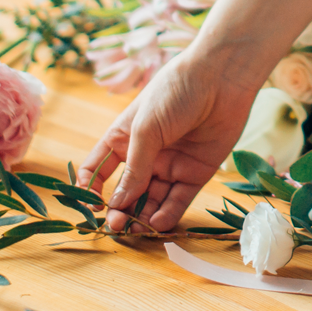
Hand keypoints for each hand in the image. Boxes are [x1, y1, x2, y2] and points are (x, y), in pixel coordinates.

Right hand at [78, 51, 261, 231]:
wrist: (221, 79)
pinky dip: (168, 214)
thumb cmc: (175, 92)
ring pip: (152, 200)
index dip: (91, 190)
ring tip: (135, 231)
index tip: (92, 206)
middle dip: (119, 210)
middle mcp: (145, 156)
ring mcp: (170, 166)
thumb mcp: (146, 129)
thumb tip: (117, 203)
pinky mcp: (196, 173)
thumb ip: (134, 168)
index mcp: (122, 139)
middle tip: (116, 226)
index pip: (97, 171)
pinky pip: (178, 200)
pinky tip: (157, 224)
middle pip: (127, 191)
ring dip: (142, 217)